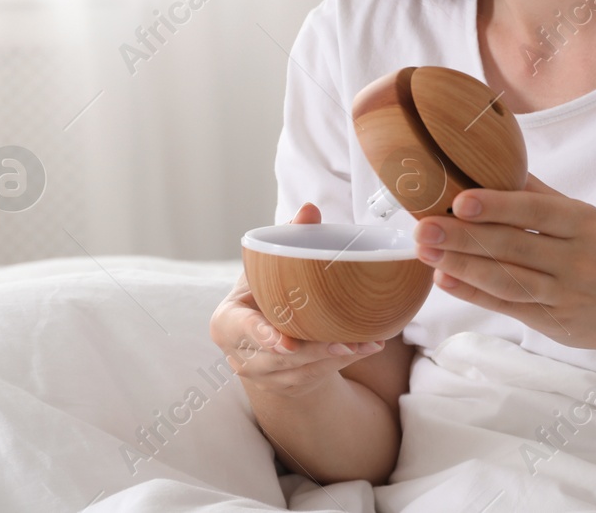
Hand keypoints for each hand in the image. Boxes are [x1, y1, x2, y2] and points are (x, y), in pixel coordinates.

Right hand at [209, 202, 385, 398]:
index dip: (259, 336)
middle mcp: (240, 355)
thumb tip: (309, 210)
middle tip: (344, 341)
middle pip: (276, 357)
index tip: (285, 342)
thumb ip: (288, 238)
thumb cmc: (264, 295)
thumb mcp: (268, 268)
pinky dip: (343, 362)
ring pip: (300, 371)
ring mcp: (262, 377)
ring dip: (335, 357)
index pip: (239, 329)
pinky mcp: (286, 386)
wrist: (267, 337)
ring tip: (364, 343)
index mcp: (227, 322)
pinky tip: (367, 346)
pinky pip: (317, 376)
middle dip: (312, 351)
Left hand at [411, 174, 595, 356]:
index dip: (497, 206)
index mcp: (586, 225)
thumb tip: (498, 165)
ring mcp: (565, 295)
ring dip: (461, 267)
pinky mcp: (554, 323)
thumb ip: (545, 198)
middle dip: (464, 238)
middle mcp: (578, 260)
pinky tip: (445, 279)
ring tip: (425, 253)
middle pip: (513, 247)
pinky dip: (474, 293)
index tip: (459, 200)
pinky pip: (507, 306)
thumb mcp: (590, 220)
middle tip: (423, 227)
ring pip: (506, 280)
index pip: (536, 212)